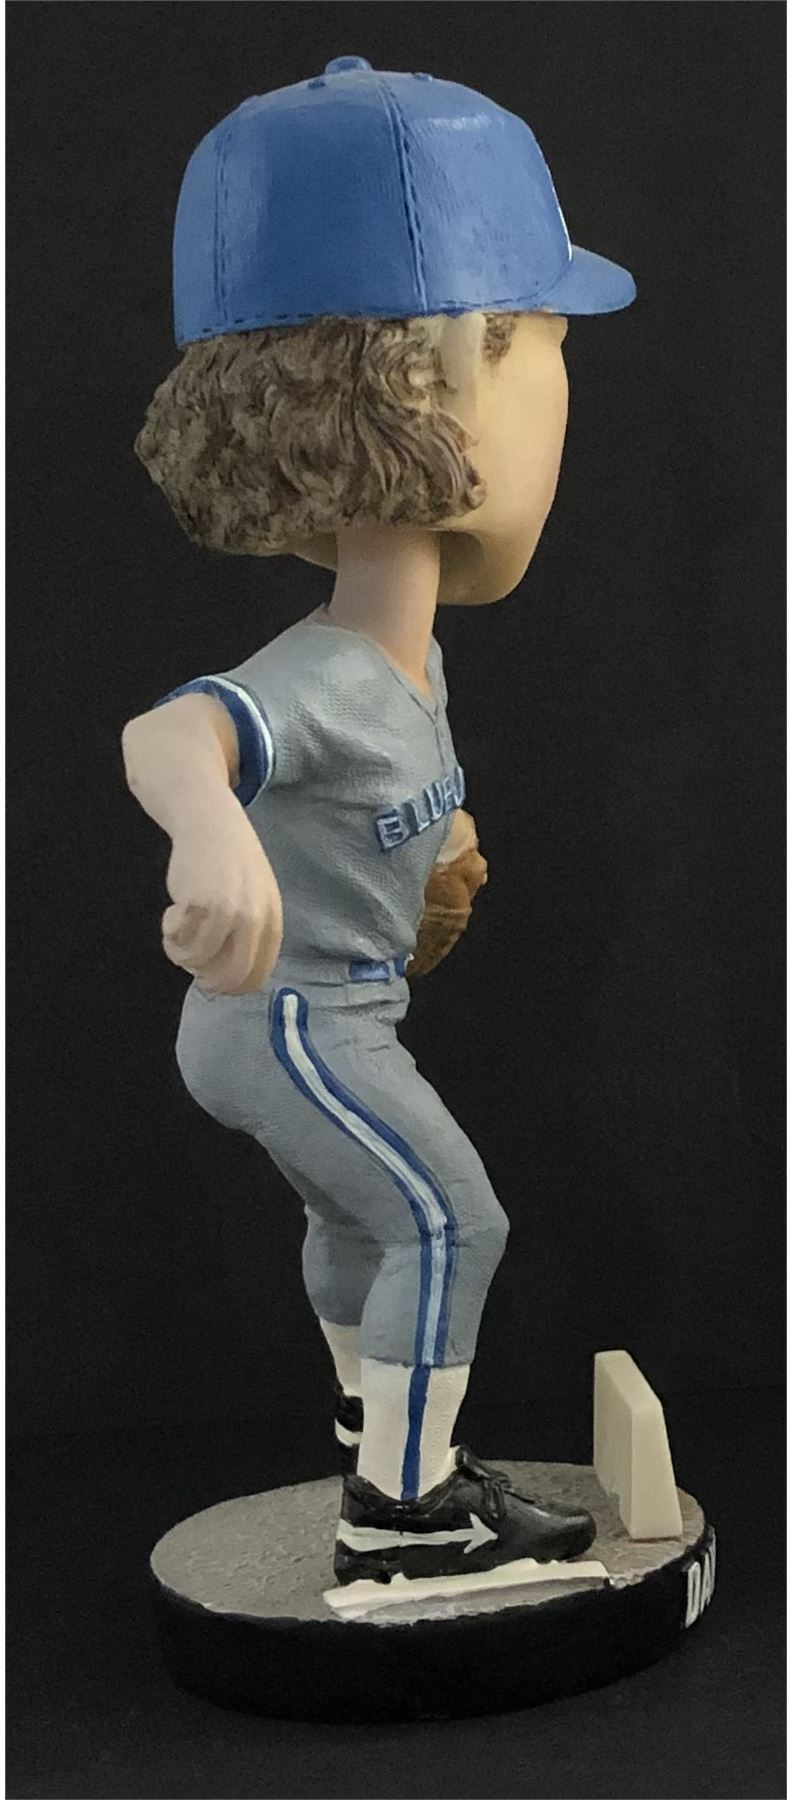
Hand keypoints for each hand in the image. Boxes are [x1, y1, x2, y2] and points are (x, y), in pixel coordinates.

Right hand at [161, 791, 282, 994]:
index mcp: (272, 921)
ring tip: (179, 928)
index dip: (230, 985)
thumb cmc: (228, 861)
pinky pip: (179, 941)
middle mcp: (255, 921)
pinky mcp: (200, 905)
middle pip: (229, 978)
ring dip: (181, 953)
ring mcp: (228, 913)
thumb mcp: (255, 898)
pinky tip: (173, 910)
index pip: (256, 976)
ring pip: (198, 962)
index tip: (212, 977)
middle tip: (191, 962)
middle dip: (206, 979)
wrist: (209, 820)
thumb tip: (232, 977)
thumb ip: (250, 934)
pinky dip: (170, 934)